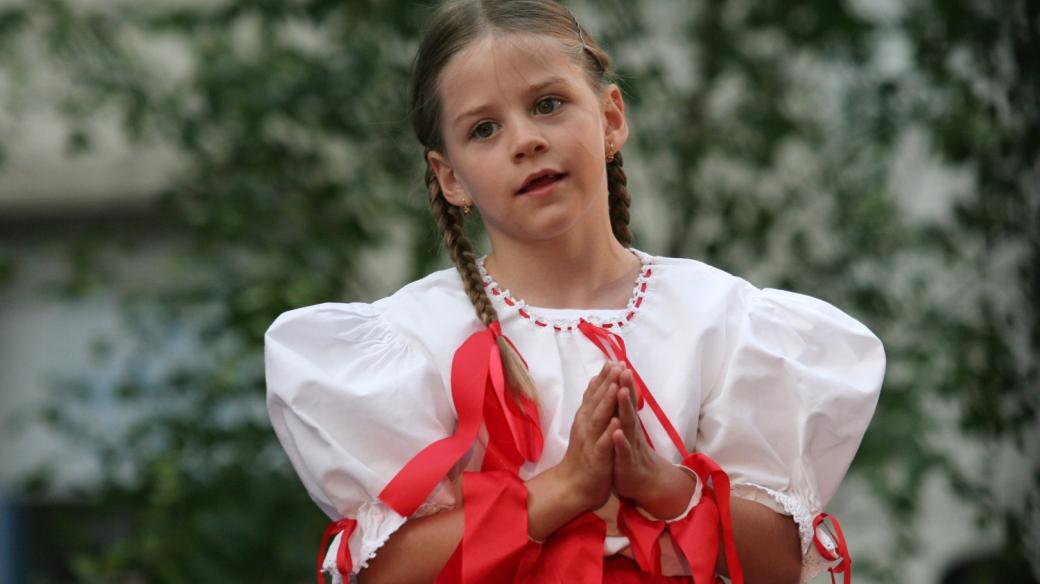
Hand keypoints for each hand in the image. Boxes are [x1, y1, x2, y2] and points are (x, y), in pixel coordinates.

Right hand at [557, 362, 622, 511]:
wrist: (574, 484)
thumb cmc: (584, 454)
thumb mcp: (587, 425)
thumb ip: (591, 403)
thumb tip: (595, 380)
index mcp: (586, 417)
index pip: (595, 393)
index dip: (604, 377)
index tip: (614, 360)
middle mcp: (586, 426)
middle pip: (597, 401)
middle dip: (608, 382)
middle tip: (617, 364)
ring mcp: (591, 441)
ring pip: (599, 419)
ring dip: (607, 402)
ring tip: (616, 386)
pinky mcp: (597, 458)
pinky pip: (604, 444)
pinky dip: (610, 434)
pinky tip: (616, 423)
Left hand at [612, 368, 696, 518]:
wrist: (643, 482)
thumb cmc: (629, 453)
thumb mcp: (625, 428)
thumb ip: (622, 409)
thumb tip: (621, 386)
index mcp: (627, 422)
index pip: (624, 398)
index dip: (621, 380)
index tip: (617, 361)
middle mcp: (630, 430)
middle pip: (627, 406)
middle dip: (626, 387)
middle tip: (624, 369)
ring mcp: (630, 445)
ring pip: (627, 424)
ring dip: (625, 407)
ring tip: (623, 391)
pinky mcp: (626, 462)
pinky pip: (623, 451)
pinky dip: (620, 441)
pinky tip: (616, 432)